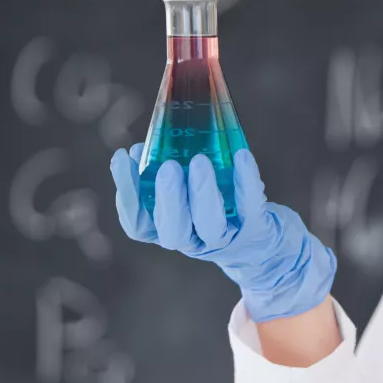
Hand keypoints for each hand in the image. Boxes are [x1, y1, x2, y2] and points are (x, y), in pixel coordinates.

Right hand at [109, 144, 336, 322]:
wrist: (261, 242)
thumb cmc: (216, 208)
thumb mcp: (188, 195)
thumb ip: (169, 173)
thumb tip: (149, 140)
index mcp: (169, 231)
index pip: (138, 224)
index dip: (127, 194)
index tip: (122, 157)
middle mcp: (192, 241)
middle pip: (173, 230)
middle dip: (168, 198)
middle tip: (167, 166)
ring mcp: (225, 239)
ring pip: (210, 225)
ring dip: (203, 193)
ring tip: (199, 160)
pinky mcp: (255, 230)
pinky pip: (250, 207)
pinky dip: (245, 181)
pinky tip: (241, 155)